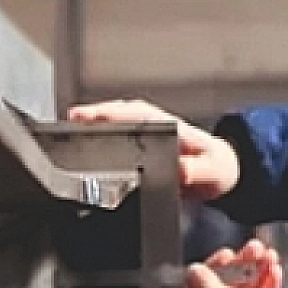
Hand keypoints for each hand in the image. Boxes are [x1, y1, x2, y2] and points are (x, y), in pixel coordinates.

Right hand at [66, 99, 239, 201]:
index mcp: (169, 126)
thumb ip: (197, 172)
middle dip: (92, 117)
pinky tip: (81, 144)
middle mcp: (153, 126)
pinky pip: (115, 136)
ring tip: (66, 130)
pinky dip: (98, 137)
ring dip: (91, 125)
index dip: (111, 116)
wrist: (221, 172)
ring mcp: (144, 135)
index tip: (90, 117)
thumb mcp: (212, 171)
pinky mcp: (139, 146)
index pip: (135, 115)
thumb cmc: (216, 167)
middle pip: (117, 115)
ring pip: (113, 123)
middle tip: (68, 121)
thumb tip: (181, 171)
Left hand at [204, 239, 283, 287]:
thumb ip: (204, 281)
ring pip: (244, 287)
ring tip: (269, 256)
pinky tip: (274, 270)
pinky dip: (267, 282)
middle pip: (223, 283)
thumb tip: (194, 269)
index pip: (196, 284)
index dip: (211, 265)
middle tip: (253, 249)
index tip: (226, 255)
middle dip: (242, 262)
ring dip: (258, 267)